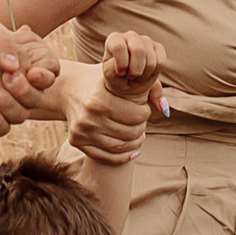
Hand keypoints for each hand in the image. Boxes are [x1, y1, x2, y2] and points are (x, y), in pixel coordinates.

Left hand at [0, 16, 58, 137]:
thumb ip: (1, 40)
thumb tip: (14, 67)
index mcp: (23, 56)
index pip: (49, 69)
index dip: (46, 74)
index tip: (34, 74)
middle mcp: (17, 80)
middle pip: (39, 96)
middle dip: (25, 91)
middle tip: (6, 79)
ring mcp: (4, 99)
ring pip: (22, 114)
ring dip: (8, 106)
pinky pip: (2, 128)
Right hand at [69, 31, 165, 165]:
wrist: (70, 89)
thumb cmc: (101, 81)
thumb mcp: (121, 76)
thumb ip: (147, 88)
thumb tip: (165, 109)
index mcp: (100, 99)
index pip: (137, 116)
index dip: (145, 113)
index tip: (143, 109)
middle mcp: (89, 117)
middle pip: (130, 133)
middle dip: (141, 127)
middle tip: (141, 122)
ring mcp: (82, 132)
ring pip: (120, 147)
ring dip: (135, 143)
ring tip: (138, 134)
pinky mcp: (76, 142)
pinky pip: (107, 158)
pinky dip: (124, 157)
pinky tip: (132, 150)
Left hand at [95, 29, 164, 105]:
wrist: (127, 82)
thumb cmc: (116, 77)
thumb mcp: (110, 77)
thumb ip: (114, 70)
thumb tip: (130, 69)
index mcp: (115, 39)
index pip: (119, 47)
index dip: (121, 64)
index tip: (120, 73)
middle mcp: (130, 36)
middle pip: (138, 50)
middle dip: (135, 71)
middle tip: (130, 77)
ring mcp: (146, 40)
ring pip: (151, 60)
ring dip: (144, 76)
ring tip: (137, 78)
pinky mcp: (158, 48)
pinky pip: (161, 63)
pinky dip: (154, 74)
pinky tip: (146, 74)